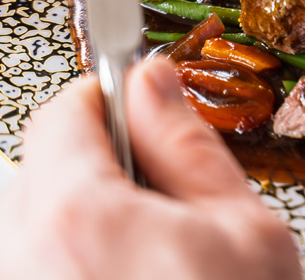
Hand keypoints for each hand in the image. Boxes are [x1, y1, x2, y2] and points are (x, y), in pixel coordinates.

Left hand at [0, 59, 302, 279]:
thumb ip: (188, 144)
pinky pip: (38, 265)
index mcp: (79, 218)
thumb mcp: (244, 229)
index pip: (64, 114)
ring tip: (151, 261)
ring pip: (34, 225)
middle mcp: (23, 261)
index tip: (141, 106)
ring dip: (85, 220)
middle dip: (98, 166)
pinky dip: (74, 263)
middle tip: (163, 200)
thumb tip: (155, 80)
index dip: (108, 99)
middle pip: (41, 170)